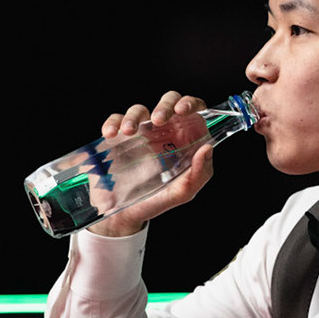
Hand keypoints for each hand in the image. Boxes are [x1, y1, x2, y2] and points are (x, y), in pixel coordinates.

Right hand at [86, 91, 215, 236]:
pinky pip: (115, 121)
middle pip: (168, 102)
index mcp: (184, 139)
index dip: (191, 103)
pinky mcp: (118, 137)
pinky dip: (113, 123)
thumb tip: (207, 149)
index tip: (183, 110)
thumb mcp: (182, 192)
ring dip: (134, 116)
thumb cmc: (157, 201)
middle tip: (159, 120)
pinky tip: (111, 134)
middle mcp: (164, 132)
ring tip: (128, 132)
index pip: (193, 111)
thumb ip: (199, 173)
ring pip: (139, 109)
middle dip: (164, 105)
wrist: (125, 215)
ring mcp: (140, 133)